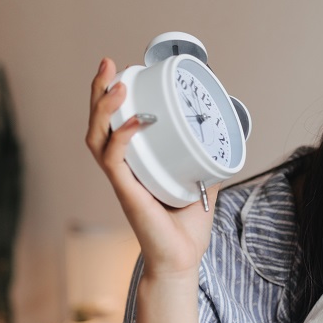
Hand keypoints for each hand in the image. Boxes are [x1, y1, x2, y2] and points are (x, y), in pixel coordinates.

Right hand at [86, 58, 218, 280]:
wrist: (183, 260)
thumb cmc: (187, 229)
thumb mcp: (202, 185)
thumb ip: (207, 162)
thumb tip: (225, 138)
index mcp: (134, 164)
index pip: (113, 124)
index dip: (113, 97)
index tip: (125, 71)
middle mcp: (122, 169)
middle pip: (97, 123)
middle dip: (99, 90)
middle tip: (110, 62)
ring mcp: (121, 180)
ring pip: (97, 136)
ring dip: (103, 107)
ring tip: (117, 82)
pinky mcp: (126, 192)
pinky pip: (114, 159)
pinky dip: (124, 136)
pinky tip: (137, 119)